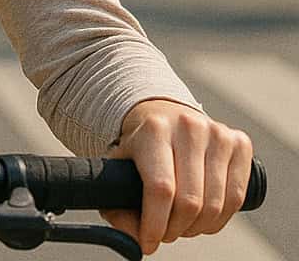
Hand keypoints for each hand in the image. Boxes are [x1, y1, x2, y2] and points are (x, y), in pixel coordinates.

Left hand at [100, 98, 252, 255]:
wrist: (164, 114)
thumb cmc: (141, 146)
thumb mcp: (120, 165)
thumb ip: (118, 203)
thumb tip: (134, 241)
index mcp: (153, 128)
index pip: (161, 188)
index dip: (155, 224)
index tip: (148, 242)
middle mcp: (187, 126)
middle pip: (189, 201)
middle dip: (175, 229)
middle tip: (165, 233)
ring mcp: (217, 133)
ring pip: (215, 204)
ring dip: (198, 227)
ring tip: (182, 225)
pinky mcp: (239, 143)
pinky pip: (237, 197)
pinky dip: (221, 218)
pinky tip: (204, 217)